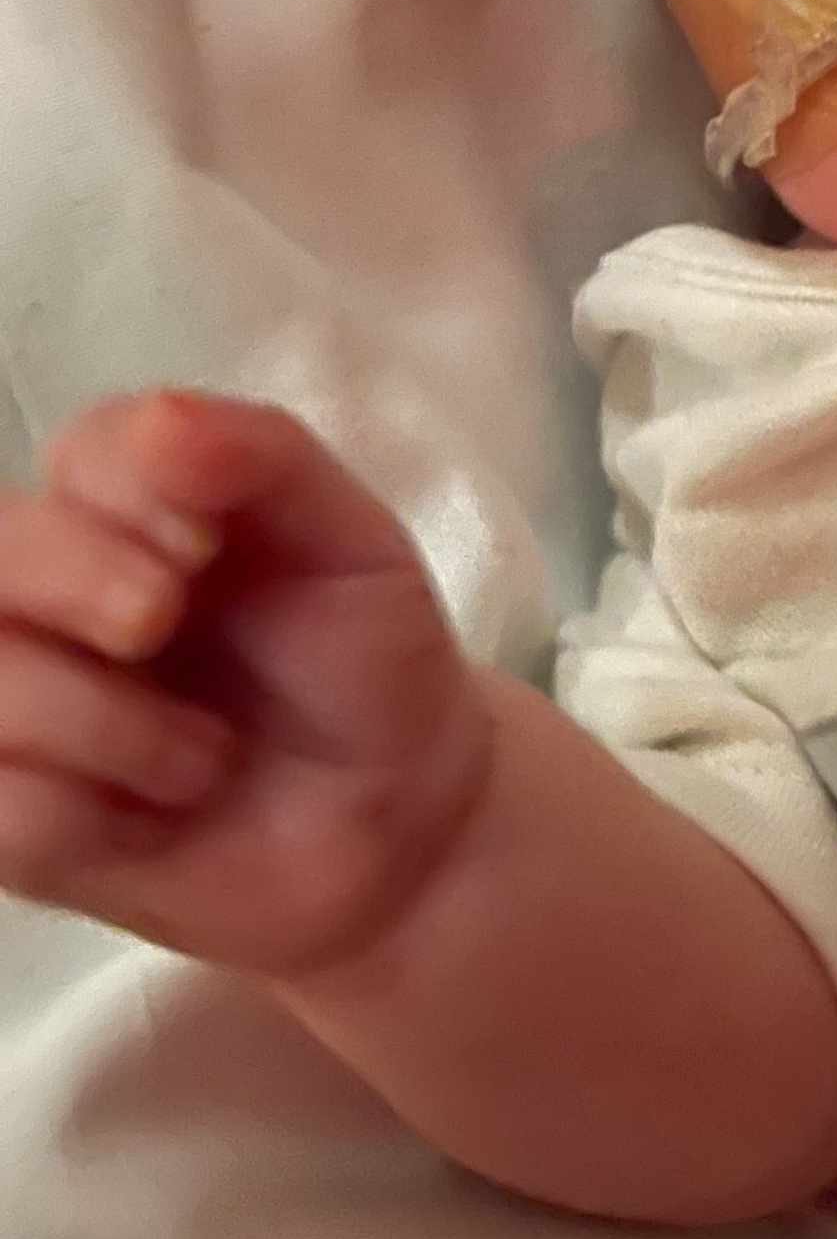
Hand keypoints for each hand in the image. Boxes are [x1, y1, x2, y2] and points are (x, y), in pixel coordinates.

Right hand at [0, 392, 492, 975]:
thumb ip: (265, 458)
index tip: (206, 539)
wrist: (397, 813)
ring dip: (100, 720)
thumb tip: (159, 417)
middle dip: (68, 574)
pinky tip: (157, 817)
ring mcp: (24, 705)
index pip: (81, 453)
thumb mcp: (351, 542)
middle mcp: (60, 596)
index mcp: (143, 509)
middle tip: (154, 621)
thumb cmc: (366, 658)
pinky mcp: (12, 820)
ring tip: (204, 755)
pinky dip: (87, 817)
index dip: (125, 489)